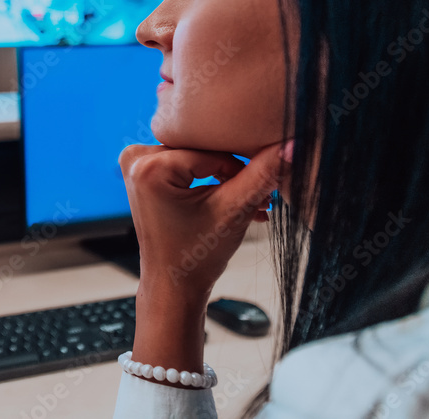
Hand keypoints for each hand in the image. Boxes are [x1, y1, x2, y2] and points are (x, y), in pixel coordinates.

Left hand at [119, 139, 290, 301]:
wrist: (173, 284)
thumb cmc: (195, 256)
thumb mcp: (234, 210)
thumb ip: (263, 174)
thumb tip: (292, 144)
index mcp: (150, 166)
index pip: (213, 152)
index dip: (243, 170)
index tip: (263, 190)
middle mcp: (135, 159)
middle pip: (203, 151)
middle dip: (235, 174)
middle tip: (261, 198)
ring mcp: (136, 165)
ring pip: (197, 157)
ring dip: (225, 178)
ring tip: (250, 203)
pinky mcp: (143, 173)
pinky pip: (184, 164)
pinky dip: (207, 179)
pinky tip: (230, 199)